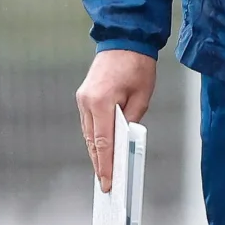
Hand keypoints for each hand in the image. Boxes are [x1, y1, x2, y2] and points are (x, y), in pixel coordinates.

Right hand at [76, 49, 157, 190]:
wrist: (124, 40)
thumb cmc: (137, 66)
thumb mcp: (142, 97)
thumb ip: (132, 121)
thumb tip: (126, 141)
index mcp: (101, 102)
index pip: (103, 142)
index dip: (105, 165)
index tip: (107, 183)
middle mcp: (87, 102)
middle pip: (93, 141)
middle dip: (99, 164)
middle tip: (106, 185)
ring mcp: (82, 99)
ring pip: (89, 134)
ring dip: (97, 152)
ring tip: (105, 172)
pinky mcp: (84, 97)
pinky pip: (89, 124)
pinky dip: (96, 138)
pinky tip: (102, 150)